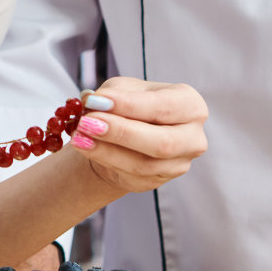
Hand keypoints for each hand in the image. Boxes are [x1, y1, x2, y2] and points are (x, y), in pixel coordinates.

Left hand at [69, 77, 207, 193]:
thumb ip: (112, 94)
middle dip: (121, 132)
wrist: (124, 135)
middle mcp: (192, 137)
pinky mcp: (159, 181)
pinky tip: (84, 147)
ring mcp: (179, 163)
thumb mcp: (122, 89)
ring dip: (106, 150)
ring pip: (144, 164)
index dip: (129, 105)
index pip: (164, 106)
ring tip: (79, 135)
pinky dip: (105, 160)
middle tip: (87, 122)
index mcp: (190, 105)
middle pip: (162, 142)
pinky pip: (131, 175)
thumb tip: (95, 102)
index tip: (96, 100)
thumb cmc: (129, 105)